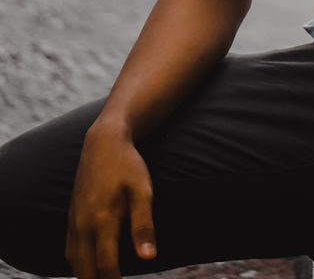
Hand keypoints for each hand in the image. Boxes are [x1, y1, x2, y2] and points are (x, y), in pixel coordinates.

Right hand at [65, 123, 156, 278]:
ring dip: (87, 275)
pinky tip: (90, 265)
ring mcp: (74, 221)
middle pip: (85, 270)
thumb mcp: (143, 191)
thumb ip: (144, 226)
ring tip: (104, 276)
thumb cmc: (127, 165)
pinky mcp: (70, 217)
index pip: (105, 265)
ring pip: (74, 263)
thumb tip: (148, 258)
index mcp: (102, 220)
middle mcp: (83, 225)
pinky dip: (78, 263)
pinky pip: (69, 250)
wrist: (102, 143)